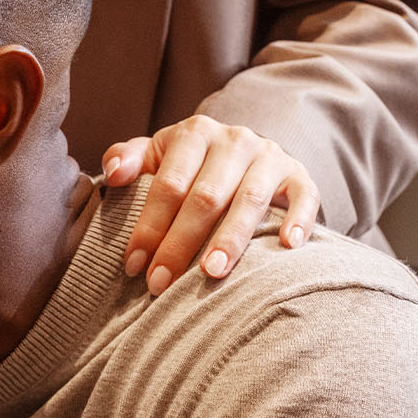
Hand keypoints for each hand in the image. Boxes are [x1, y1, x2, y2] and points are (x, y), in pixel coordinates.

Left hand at [102, 115, 319, 294]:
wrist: (243, 151)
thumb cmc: (189, 163)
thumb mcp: (156, 154)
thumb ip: (128, 159)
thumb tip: (113, 174)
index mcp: (195, 133)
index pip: (168, 184)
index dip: (149, 225)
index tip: (134, 265)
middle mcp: (235, 140)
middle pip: (205, 197)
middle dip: (181, 243)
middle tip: (162, 284)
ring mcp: (270, 157)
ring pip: (250, 200)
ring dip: (231, 239)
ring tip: (212, 272)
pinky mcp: (299, 175)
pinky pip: (304, 196)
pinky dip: (298, 220)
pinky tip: (287, 246)